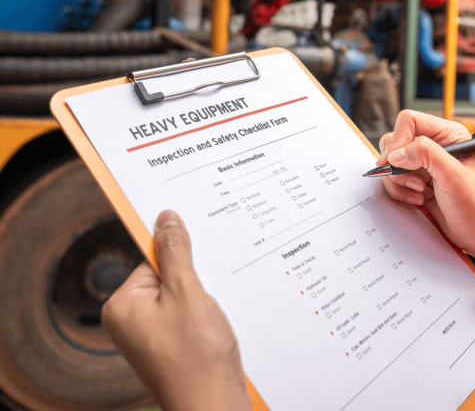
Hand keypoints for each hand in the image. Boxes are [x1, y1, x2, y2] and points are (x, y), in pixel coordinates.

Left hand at [102, 210, 250, 410]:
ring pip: (183, 299)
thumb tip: (165, 218)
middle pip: (168, 278)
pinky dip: (206, 317)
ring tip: (213, 316)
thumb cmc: (197, 356)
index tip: (199, 246)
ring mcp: (151, 338)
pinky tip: (217, 327)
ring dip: (203, 300)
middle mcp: (131, 321)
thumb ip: (176, 252)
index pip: (152, 260)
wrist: (213, 405)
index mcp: (123, 305)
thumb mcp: (188, 292)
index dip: (178, 255)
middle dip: (195, 280)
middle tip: (209, 294)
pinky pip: (188, 318)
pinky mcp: (172, 349)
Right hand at [377, 110, 474, 265]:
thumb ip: (426, 155)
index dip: (399, 140)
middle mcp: (434, 146)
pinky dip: (400, 192)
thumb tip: (396, 154)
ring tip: (421, 192)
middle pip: (395, 141)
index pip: (409, 121)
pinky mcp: (415, 181)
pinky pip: (392, 180)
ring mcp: (423, 164)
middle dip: (399, 166)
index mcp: (448, 135)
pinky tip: (420, 199)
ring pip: (390, 162)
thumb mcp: (453, 176)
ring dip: (400, 181)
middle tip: (418, 182)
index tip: (396, 162)